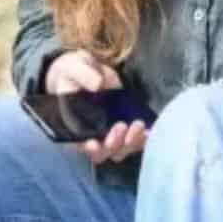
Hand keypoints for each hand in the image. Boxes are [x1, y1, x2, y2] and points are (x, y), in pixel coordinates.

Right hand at [44, 50, 148, 164]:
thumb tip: (98, 84)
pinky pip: (135, 140)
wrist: (86, 69)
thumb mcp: (73, 68)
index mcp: (72, 126)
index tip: (94, 144)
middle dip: (113, 144)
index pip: (80, 145)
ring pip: (121, 149)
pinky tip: (150, 132)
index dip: (88, 148)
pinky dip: (143, 139)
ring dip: (131, 143)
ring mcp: (109, 133)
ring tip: (138, 125)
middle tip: (120, 126)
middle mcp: (91, 135)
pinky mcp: (125, 126)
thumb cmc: (73, 72)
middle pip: (103, 152)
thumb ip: (83, 75)